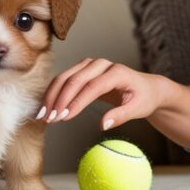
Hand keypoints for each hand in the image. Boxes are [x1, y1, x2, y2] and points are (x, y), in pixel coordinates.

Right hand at [39, 58, 163, 129]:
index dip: (77, 102)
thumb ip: (121, 116)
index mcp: (117, 72)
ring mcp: (91, 64)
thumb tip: (103, 125)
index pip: (92, 86)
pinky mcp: (83, 69)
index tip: (64, 117)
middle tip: (50, 119)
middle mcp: (102, 64)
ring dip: (52, 96)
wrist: (145, 87)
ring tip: (44, 115)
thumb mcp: (138, 109)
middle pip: (75, 79)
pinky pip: (64, 79)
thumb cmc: (143, 98)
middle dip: (60, 100)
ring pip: (65, 77)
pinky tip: (47, 107)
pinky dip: (54, 93)